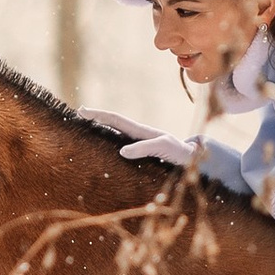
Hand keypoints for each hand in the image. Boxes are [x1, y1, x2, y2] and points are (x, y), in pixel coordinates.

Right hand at [84, 111, 200, 168]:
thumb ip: (145, 148)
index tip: (81, 111)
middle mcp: (138, 138)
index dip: (99, 115)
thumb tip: (122, 151)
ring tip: (83, 133)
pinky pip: (120, 152)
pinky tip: (101, 155)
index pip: (116, 120)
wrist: (196, 162)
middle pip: (112, 126)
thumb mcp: (165, 148)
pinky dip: (108, 150)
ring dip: (100, 134)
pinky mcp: (141, 160)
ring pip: (115, 138)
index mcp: (142, 132)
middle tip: (77, 115)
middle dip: (95, 120)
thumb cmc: (181, 153)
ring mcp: (139, 148)